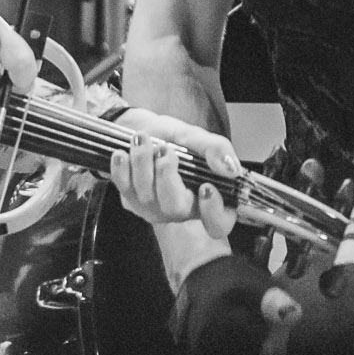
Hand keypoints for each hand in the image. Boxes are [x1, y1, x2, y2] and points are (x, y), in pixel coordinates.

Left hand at [107, 113, 240, 236]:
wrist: (145, 131)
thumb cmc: (176, 139)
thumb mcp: (198, 137)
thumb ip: (216, 149)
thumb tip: (231, 169)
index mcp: (207, 198)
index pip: (218, 223)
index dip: (213, 212)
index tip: (206, 187)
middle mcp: (182, 209)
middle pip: (176, 208)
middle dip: (167, 176)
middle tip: (164, 150)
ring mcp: (155, 209)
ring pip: (147, 197)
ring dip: (142, 163)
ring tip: (142, 139)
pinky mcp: (132, 202)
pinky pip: (125, 190)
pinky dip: (122, 170)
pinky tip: (123, 153)